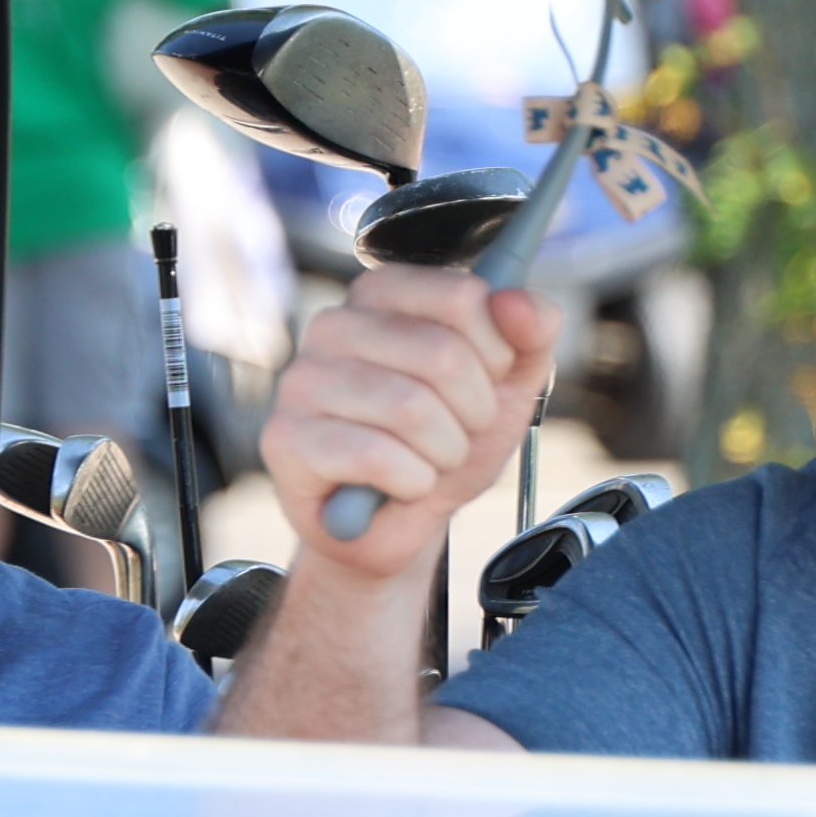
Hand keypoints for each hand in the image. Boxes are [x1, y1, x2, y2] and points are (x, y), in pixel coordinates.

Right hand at [256, 264, 558, 577]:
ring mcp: (302, 381)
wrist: (404, 522)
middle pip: (442, 355)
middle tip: (457, 433)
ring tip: (429, 461)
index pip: (462, 296)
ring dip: (444, 452)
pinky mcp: (285, 439)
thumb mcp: (509, 386)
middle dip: (473, 413)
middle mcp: (333, 325)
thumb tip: (516, 299)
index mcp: (383, 295)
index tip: (487, 381)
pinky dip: (410, 482)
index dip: (496, 353)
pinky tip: (400, 485)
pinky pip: (375, 455)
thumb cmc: (446, 440)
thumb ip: (531, 332)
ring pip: (411, 408)